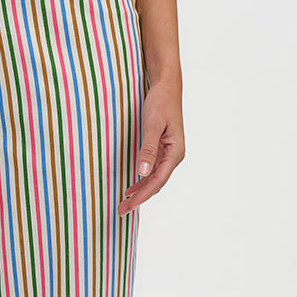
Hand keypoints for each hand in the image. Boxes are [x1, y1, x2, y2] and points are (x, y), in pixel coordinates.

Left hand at [117, 78, 184, 214]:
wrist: (166, 87)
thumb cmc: (160, 103)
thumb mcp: (152, 125)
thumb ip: (148, 149)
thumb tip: (142, 173)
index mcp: (175, 152)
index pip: (157, 181)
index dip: (142, 196)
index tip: (128, 205)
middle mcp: (174, 155)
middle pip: (156, 184)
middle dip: (139, 198)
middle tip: (121, 210)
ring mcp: (169, 152)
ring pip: (154, 178)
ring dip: (140, 191)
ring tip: (125, 202)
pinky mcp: (163, 148)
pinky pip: (153, 169)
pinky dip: (142, 179)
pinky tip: (133, 184)